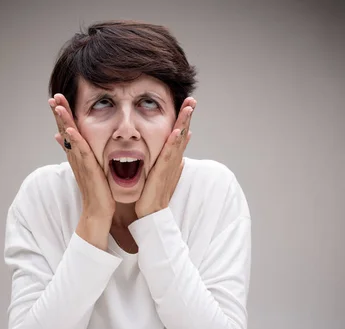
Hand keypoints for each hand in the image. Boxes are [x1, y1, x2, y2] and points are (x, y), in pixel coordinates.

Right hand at [49, 94, 115, 222]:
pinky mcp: (88, 169)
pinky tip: (70, 129)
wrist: (97, 212)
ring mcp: (80, 163)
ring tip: (57, 105)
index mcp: (76, 155)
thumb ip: (80, 154)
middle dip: (59, 112)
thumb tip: (66, 141)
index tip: (58, 98)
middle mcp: (75, 157)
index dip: (62, 114)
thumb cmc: (96, 191)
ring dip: (63, 121)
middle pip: (64, 130)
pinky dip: (74, 140)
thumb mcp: (88, 169)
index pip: (67, 130)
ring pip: (70, 138)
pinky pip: (81, 152)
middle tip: (54, 95)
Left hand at [135, 97, 196, 218]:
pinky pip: (169, 155)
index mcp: (172, 160)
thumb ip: (172, 164)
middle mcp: (174, 161)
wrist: (152, 214)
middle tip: (192, 99)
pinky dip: (174, 143)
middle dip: (187, 116)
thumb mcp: (163, 175)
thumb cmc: (155, 196)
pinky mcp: (162, 172)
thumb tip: (181, 156)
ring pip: (178, 141)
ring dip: (184, 123)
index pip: (180, 135)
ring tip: (188, 108)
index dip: (185, 120)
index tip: (188, 104)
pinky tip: (178, 131)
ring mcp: (170, 166)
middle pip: (183, 134)